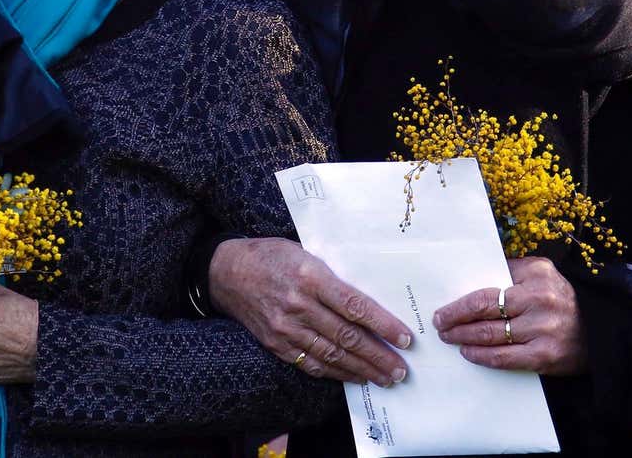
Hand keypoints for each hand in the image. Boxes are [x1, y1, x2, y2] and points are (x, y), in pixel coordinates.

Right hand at [208, 237, 412, 384]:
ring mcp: (285, 327)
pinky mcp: (275, 343)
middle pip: (347, 337)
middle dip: (379, 356)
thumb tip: (369, 302)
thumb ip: (333, 277)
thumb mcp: (304, 253)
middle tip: (402, 370)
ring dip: (363, 370)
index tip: (406, 339)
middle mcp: (298, 304)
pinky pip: (310, 363)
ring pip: (332, 355)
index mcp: (310, 276)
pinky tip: (354, 377)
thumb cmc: (270, 256)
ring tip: (386, 378)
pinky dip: (335, 373)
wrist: (226, 273)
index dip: (383, 325)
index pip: (355, 306)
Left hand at [433, 256, 585, 375]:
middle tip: (440, 325)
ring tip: (449, 338)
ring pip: (491, 336)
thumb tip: (469, 277)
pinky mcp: (546, 355)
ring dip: (464, 338)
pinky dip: (482, 356)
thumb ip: (508, 271)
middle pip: (484, 312)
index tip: (442, 310)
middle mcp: (540, 300)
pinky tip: (468, 353)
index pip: (486, 291)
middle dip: (456, 321)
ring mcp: (543, 330)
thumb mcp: (540, 273)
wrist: (600, 328)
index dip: (460, 304)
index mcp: (536, 275)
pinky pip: (505, 358)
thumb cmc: (559, 297)